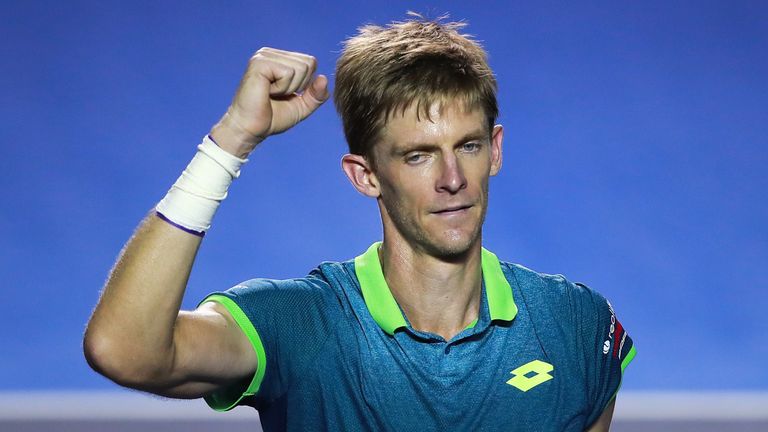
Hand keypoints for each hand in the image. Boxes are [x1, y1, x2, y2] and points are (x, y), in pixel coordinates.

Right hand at [210, 47, 329, 157]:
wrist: (250, 129)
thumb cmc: (271, 118)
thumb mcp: (301, 106)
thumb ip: (316, 95)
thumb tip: (324, 78)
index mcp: (279, 59)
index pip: (311, 62)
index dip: (305, 84)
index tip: (285, 95)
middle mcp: (271, 54)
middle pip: (309, 63)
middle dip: (298, 86)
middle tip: (277, 95)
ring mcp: (264, 56)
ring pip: (301, 68)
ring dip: (289, 88)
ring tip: (271, 94)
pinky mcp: (260, 63)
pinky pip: (288, 73)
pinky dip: (282, 88)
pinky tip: (267, 92)